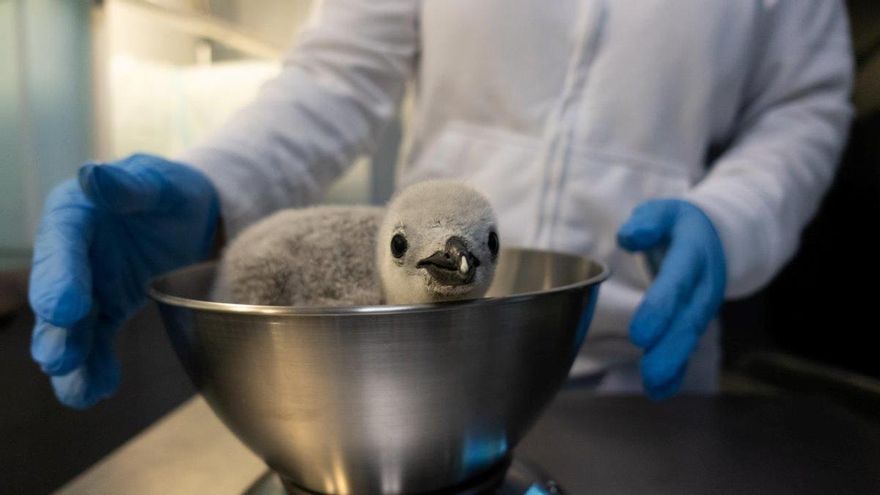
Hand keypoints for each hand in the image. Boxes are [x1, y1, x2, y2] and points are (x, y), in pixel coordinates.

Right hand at [29, 154, 218, 407]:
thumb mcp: (159, 182)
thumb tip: (92, 175)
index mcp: (75, 213)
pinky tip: (95, 391)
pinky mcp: (104, 309)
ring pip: (70, 326)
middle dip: (57, 328)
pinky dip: (94, 366)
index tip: (64, 308)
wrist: (190, 216)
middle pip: (56, 291)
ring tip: (77, 390)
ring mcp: (85, 285)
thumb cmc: (170, 191)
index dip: (61, 276)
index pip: (62, 244)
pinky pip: (95, 341)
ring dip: (72, 358)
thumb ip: (128, 184)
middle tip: (58, 359)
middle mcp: (71, 253)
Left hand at [617, 199, 725, 399]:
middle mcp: (702, 285)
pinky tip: (659, 390)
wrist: (718, 236)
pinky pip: (689, 347)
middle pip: (687, 320)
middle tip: (650, 372)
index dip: (659, 310)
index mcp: (692, 254)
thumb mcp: (665, 211)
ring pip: (689, 337)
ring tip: (653, 386)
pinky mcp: (696, 320)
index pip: (675, 284)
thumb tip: (630, 236)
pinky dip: (677, 370)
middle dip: (669, 348)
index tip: (639, 334)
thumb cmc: (678, 225)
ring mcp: (702, 305)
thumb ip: (647, 221)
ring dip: (673, 363)